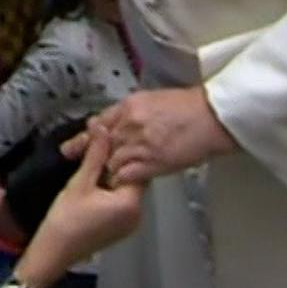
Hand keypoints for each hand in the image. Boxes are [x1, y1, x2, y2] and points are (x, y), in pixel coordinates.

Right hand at [13, 129, 144, 287]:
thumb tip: (102, 127)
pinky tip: (92, 179)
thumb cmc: (65, 221)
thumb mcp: (80, 182)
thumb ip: (95, 153)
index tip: (108, 138)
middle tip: (96, 147)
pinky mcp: (118, 227)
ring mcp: (128, 223)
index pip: (138, 167)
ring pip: (124, 188)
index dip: (123, 150)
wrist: (52, 253)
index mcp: (131, 204)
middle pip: (132, 177)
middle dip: (114, 160)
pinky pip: (119, 200)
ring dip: (110, 173)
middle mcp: (136, 215)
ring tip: (91, 160)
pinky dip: (108, 188)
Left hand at [79, 86, 236, 186]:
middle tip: (81, 168)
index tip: (74, 146)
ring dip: (106, 172)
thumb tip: (123, 120)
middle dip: (90, 157)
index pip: (99, 123)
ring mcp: (138, 144)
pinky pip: (125, 175)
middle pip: (100, 144)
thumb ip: (135, 112)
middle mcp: (128, 124)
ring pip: (110, 162)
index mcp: (129, 106)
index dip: (87, 137)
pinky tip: (118, 187)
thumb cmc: (191, 107)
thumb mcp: (156, 100)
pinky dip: (120, 181)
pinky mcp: (150, 162)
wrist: (211, 117)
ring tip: (101, 183)